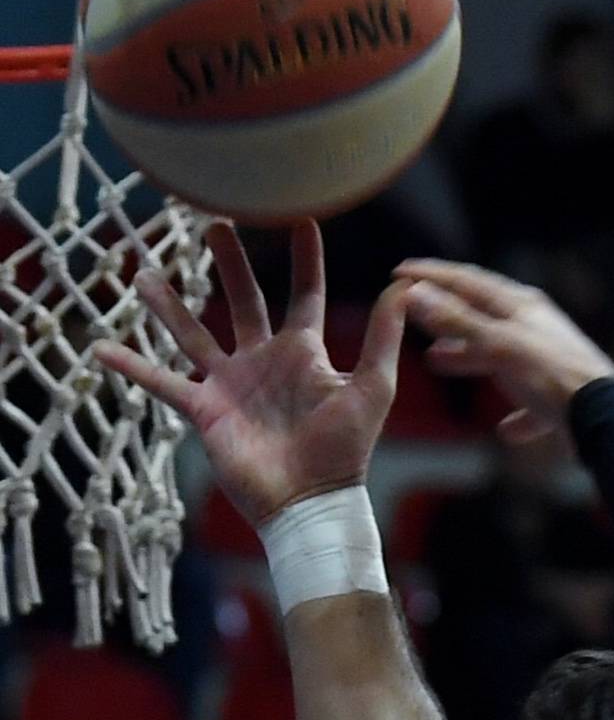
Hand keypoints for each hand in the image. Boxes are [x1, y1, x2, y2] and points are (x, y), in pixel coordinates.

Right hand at [97, 221, 406, 527]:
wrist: (309, 502)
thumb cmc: (344, 451)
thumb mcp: (371, 388)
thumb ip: (383, 338)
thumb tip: (405, 288)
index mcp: (303, 353)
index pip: (304, 294)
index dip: (304, 258)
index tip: (302, 217)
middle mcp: (263, 361)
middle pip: (243, 300)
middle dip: (230, 262)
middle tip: (214, 221)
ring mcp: (230, 384)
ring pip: (192, 333)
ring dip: (168, 305)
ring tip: (143, 272)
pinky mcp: (205, 410)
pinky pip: (161, 383)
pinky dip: (132, 367)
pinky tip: (102, 347)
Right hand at [394, 259, 613, 444]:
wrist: (604, 418)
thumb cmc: (552, 377)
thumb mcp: (498, 346)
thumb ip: (457, 321)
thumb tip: (415, 293)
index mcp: (520, 306)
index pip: (467, 281)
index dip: (432, 275)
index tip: (400, 274)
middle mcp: (534, 327)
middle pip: (481, 315)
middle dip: (445, 316)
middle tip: (414, 319)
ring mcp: (548, 361)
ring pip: (499, 354)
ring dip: (467, 356)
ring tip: (436, 361)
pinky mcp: (560, 399)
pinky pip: (531, 404)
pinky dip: (515, 414)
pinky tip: (505, 430)